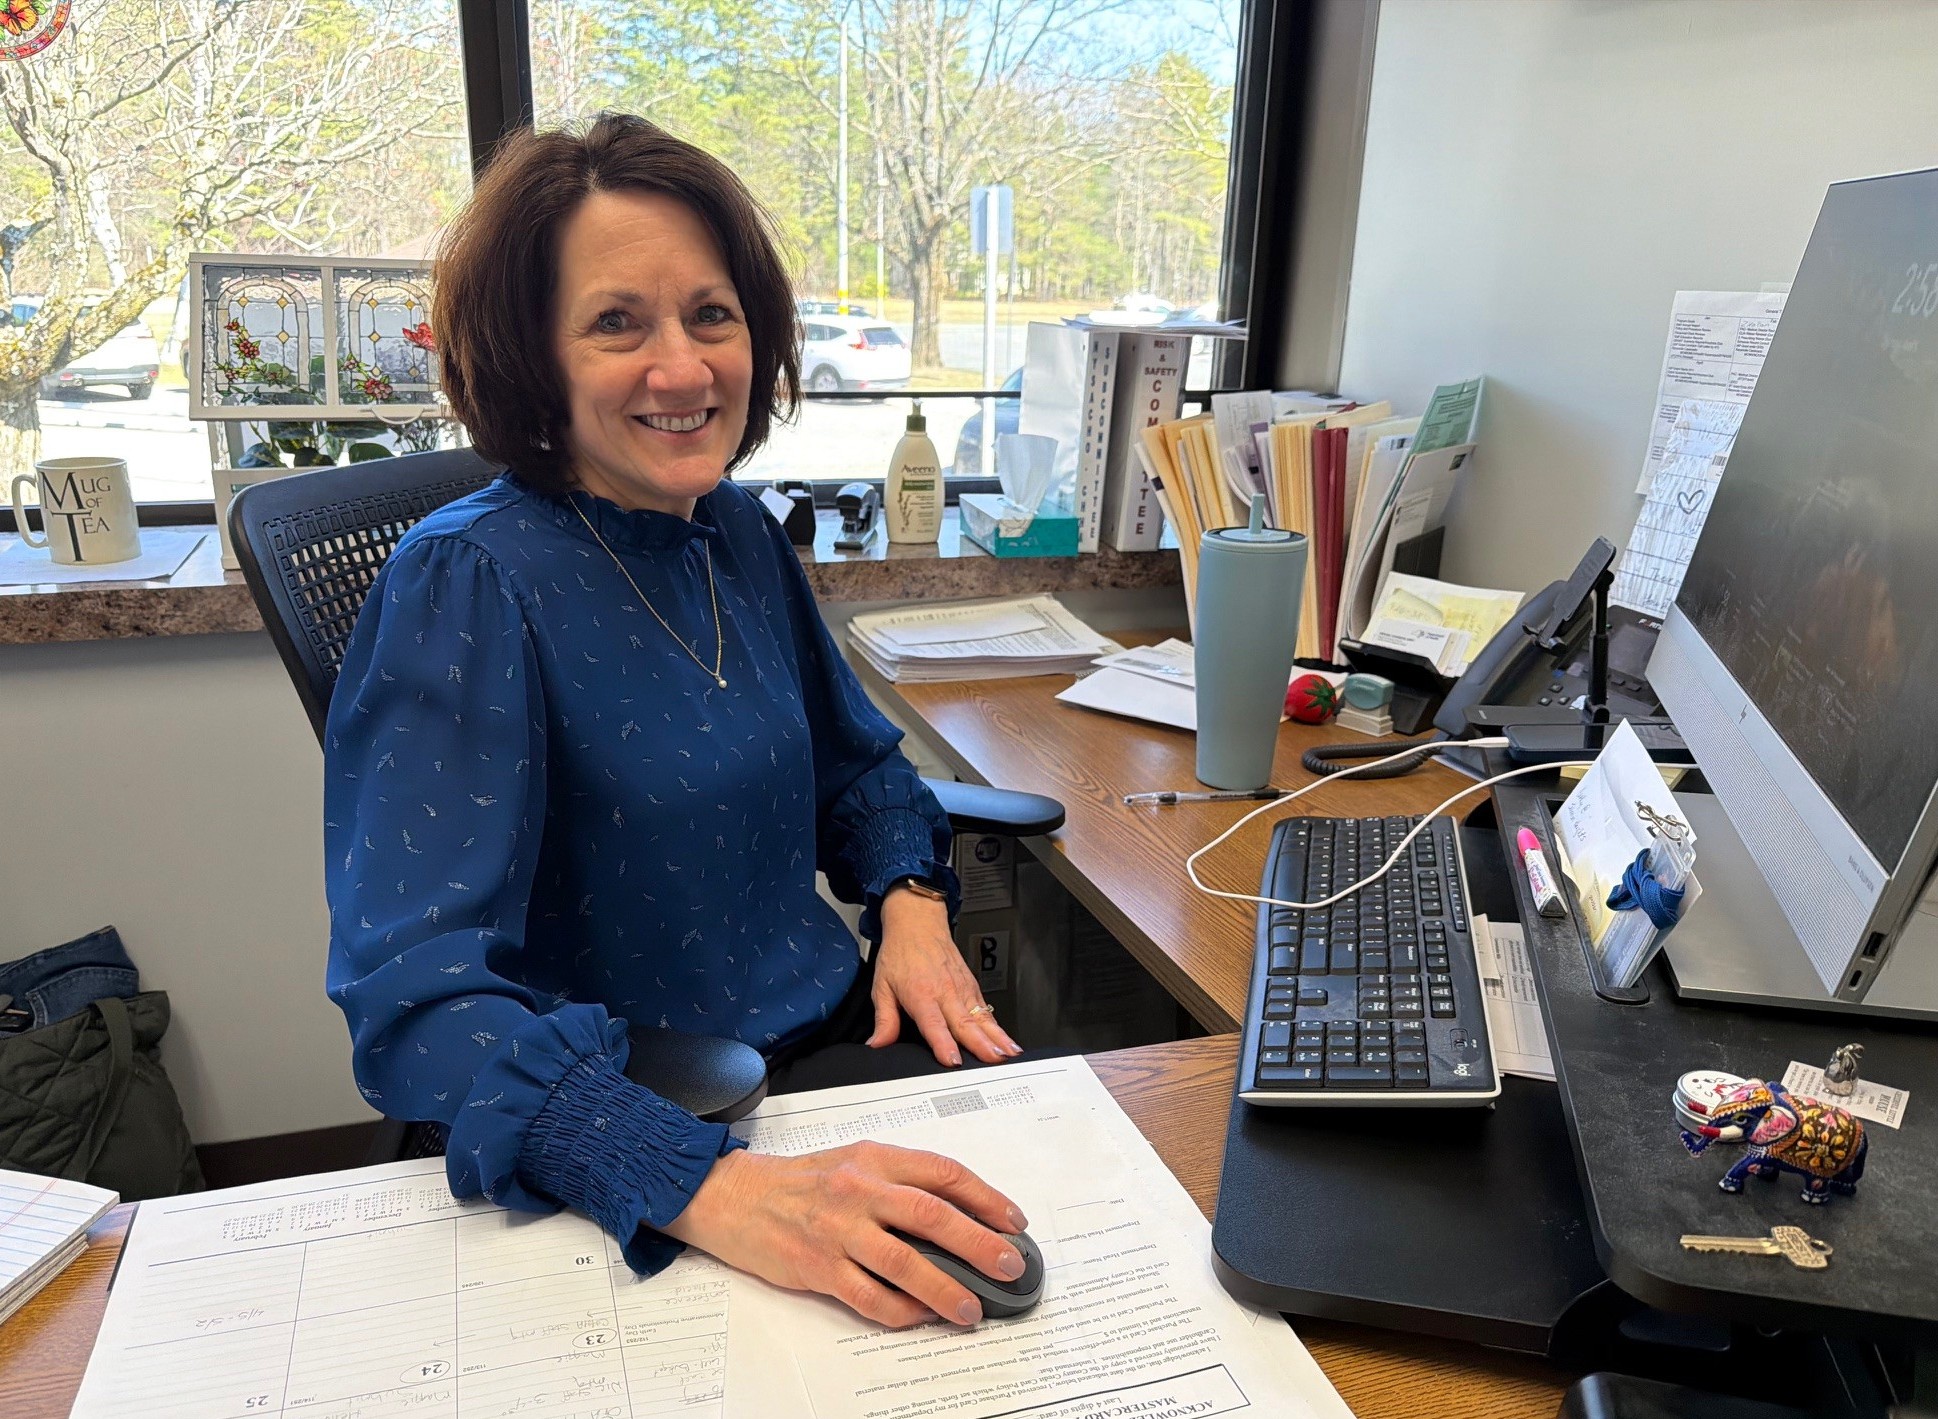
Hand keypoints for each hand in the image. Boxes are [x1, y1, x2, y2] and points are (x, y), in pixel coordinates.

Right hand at [662, 1143, 1029, 1326]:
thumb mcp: (856, 1161)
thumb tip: (960, 1215)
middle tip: (1009, 1266)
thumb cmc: (802, 1181)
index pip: (943, 1173)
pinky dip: (901, 1311)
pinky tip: (921, 1316)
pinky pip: (869, 1296)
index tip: (1013, 1221)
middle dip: (979, 1244)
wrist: (735, 1196)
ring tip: (972, 1307)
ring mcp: (838, 1231)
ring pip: (905, 1263)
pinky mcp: (817, 1268)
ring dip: (946, 1289)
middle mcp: (859, 1190)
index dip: (986, 1198)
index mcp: (875, 1159)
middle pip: (932, 1216)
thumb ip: (902, 1182)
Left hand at [870, 887, 1020, 1065]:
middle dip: (981, 1044)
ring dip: (997, 1037)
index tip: (953, 1061)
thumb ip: (884, 1019)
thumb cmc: (901, 953)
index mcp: (921, 994)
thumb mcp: (882, 986)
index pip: (934, 1024)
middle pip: (965, 1024)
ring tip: (1009, 1054)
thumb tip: (878, 1043)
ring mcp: (962, 989)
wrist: (917, 923)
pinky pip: (986, 1010)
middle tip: (993, 1062)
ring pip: (982, 1018)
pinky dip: (998, 1027)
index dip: (944, 1044)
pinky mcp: (972, 986)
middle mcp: (945, 992)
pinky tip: (1007, 1042)